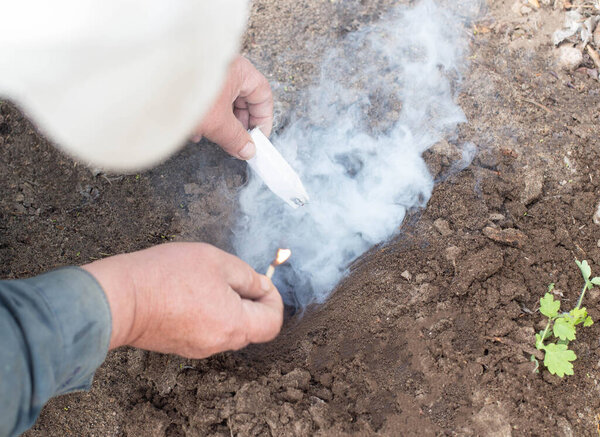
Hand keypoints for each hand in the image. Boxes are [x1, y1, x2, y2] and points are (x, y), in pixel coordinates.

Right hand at [82, 243, 282, 357]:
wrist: (119, 298)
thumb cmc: (166, 276)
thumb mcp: (216, 261)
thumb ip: (246, 276)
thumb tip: (262, 286)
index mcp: (234, 325)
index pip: (273, 322)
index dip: (273, 298)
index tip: (259, 281)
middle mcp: (220, 343)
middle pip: (252, 326)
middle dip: (250, 300)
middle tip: (231, 275)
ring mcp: (199, 348)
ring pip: (228, 327)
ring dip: (228, 305)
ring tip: (205, 280)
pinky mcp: (181, 345)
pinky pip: (207, 329)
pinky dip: (208, 312)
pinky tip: (189, 291)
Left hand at [195, 55, 272, 159]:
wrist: (146, 86)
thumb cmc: (186, 93)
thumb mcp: (218, 122)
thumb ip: (236, 139)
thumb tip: (247, 150)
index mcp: (239, 70)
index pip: (262, 94)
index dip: (263, 119)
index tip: (258, 139)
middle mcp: (224, 67)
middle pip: (243, 97)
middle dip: (240, 123)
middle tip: (238, 142)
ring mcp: (206, 72)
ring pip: (223, 100)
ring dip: (221, 122)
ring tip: (214, 137)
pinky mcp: (189, 81)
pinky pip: (205, 99)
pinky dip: (205, 116)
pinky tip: (195, 131)